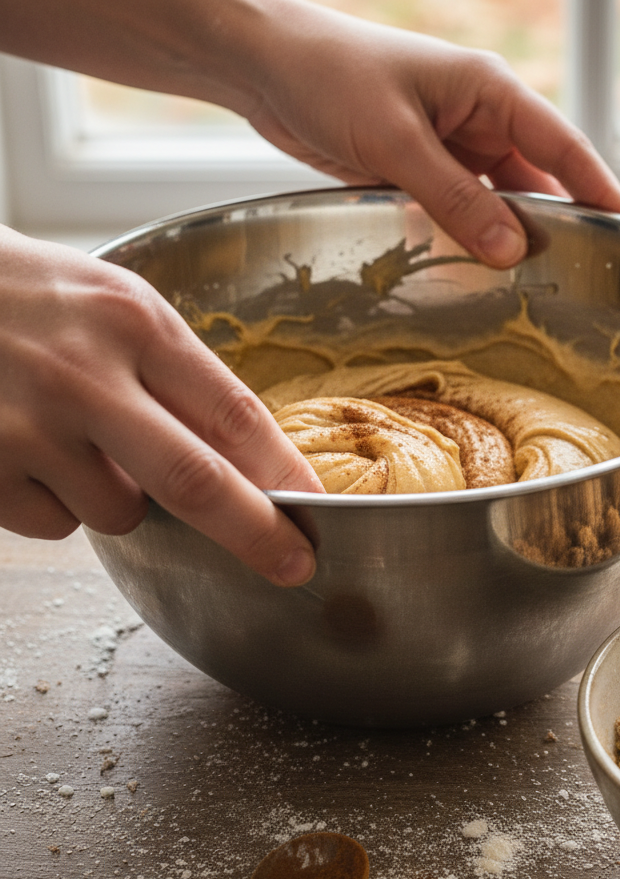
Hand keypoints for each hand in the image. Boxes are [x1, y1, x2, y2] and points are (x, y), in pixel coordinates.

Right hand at [0, 227, 323, 585]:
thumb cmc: (25, 297)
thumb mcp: (112, 306)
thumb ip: (176, 378)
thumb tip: (246, 466)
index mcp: (132, 323)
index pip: (234, 412)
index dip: (284, 471)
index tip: (316, 508)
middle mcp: (83, 375)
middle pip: (197, 481)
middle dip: (256, 534)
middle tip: (294, 566)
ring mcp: (25, 427)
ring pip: (122, 514)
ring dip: (123, 500)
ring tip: (77, 440)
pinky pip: (55, 526)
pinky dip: (57, 505)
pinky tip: (26, 452)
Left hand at [235, 4, 619, 267]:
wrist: (264, 68)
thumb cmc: (329, 76)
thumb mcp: (396, 140)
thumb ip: (453, 198)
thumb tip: (511, 251)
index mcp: (490, 92)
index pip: (565, 149)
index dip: (603, 192)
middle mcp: (478, 120)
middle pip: (537, 184)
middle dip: (554, 230)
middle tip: (575, 283)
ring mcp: (450, 148)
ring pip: (497, 205)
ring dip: (504, 243)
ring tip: (526, 290)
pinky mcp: (420, 171)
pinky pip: (458, 213)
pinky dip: (466, 241)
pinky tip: (470, 275)